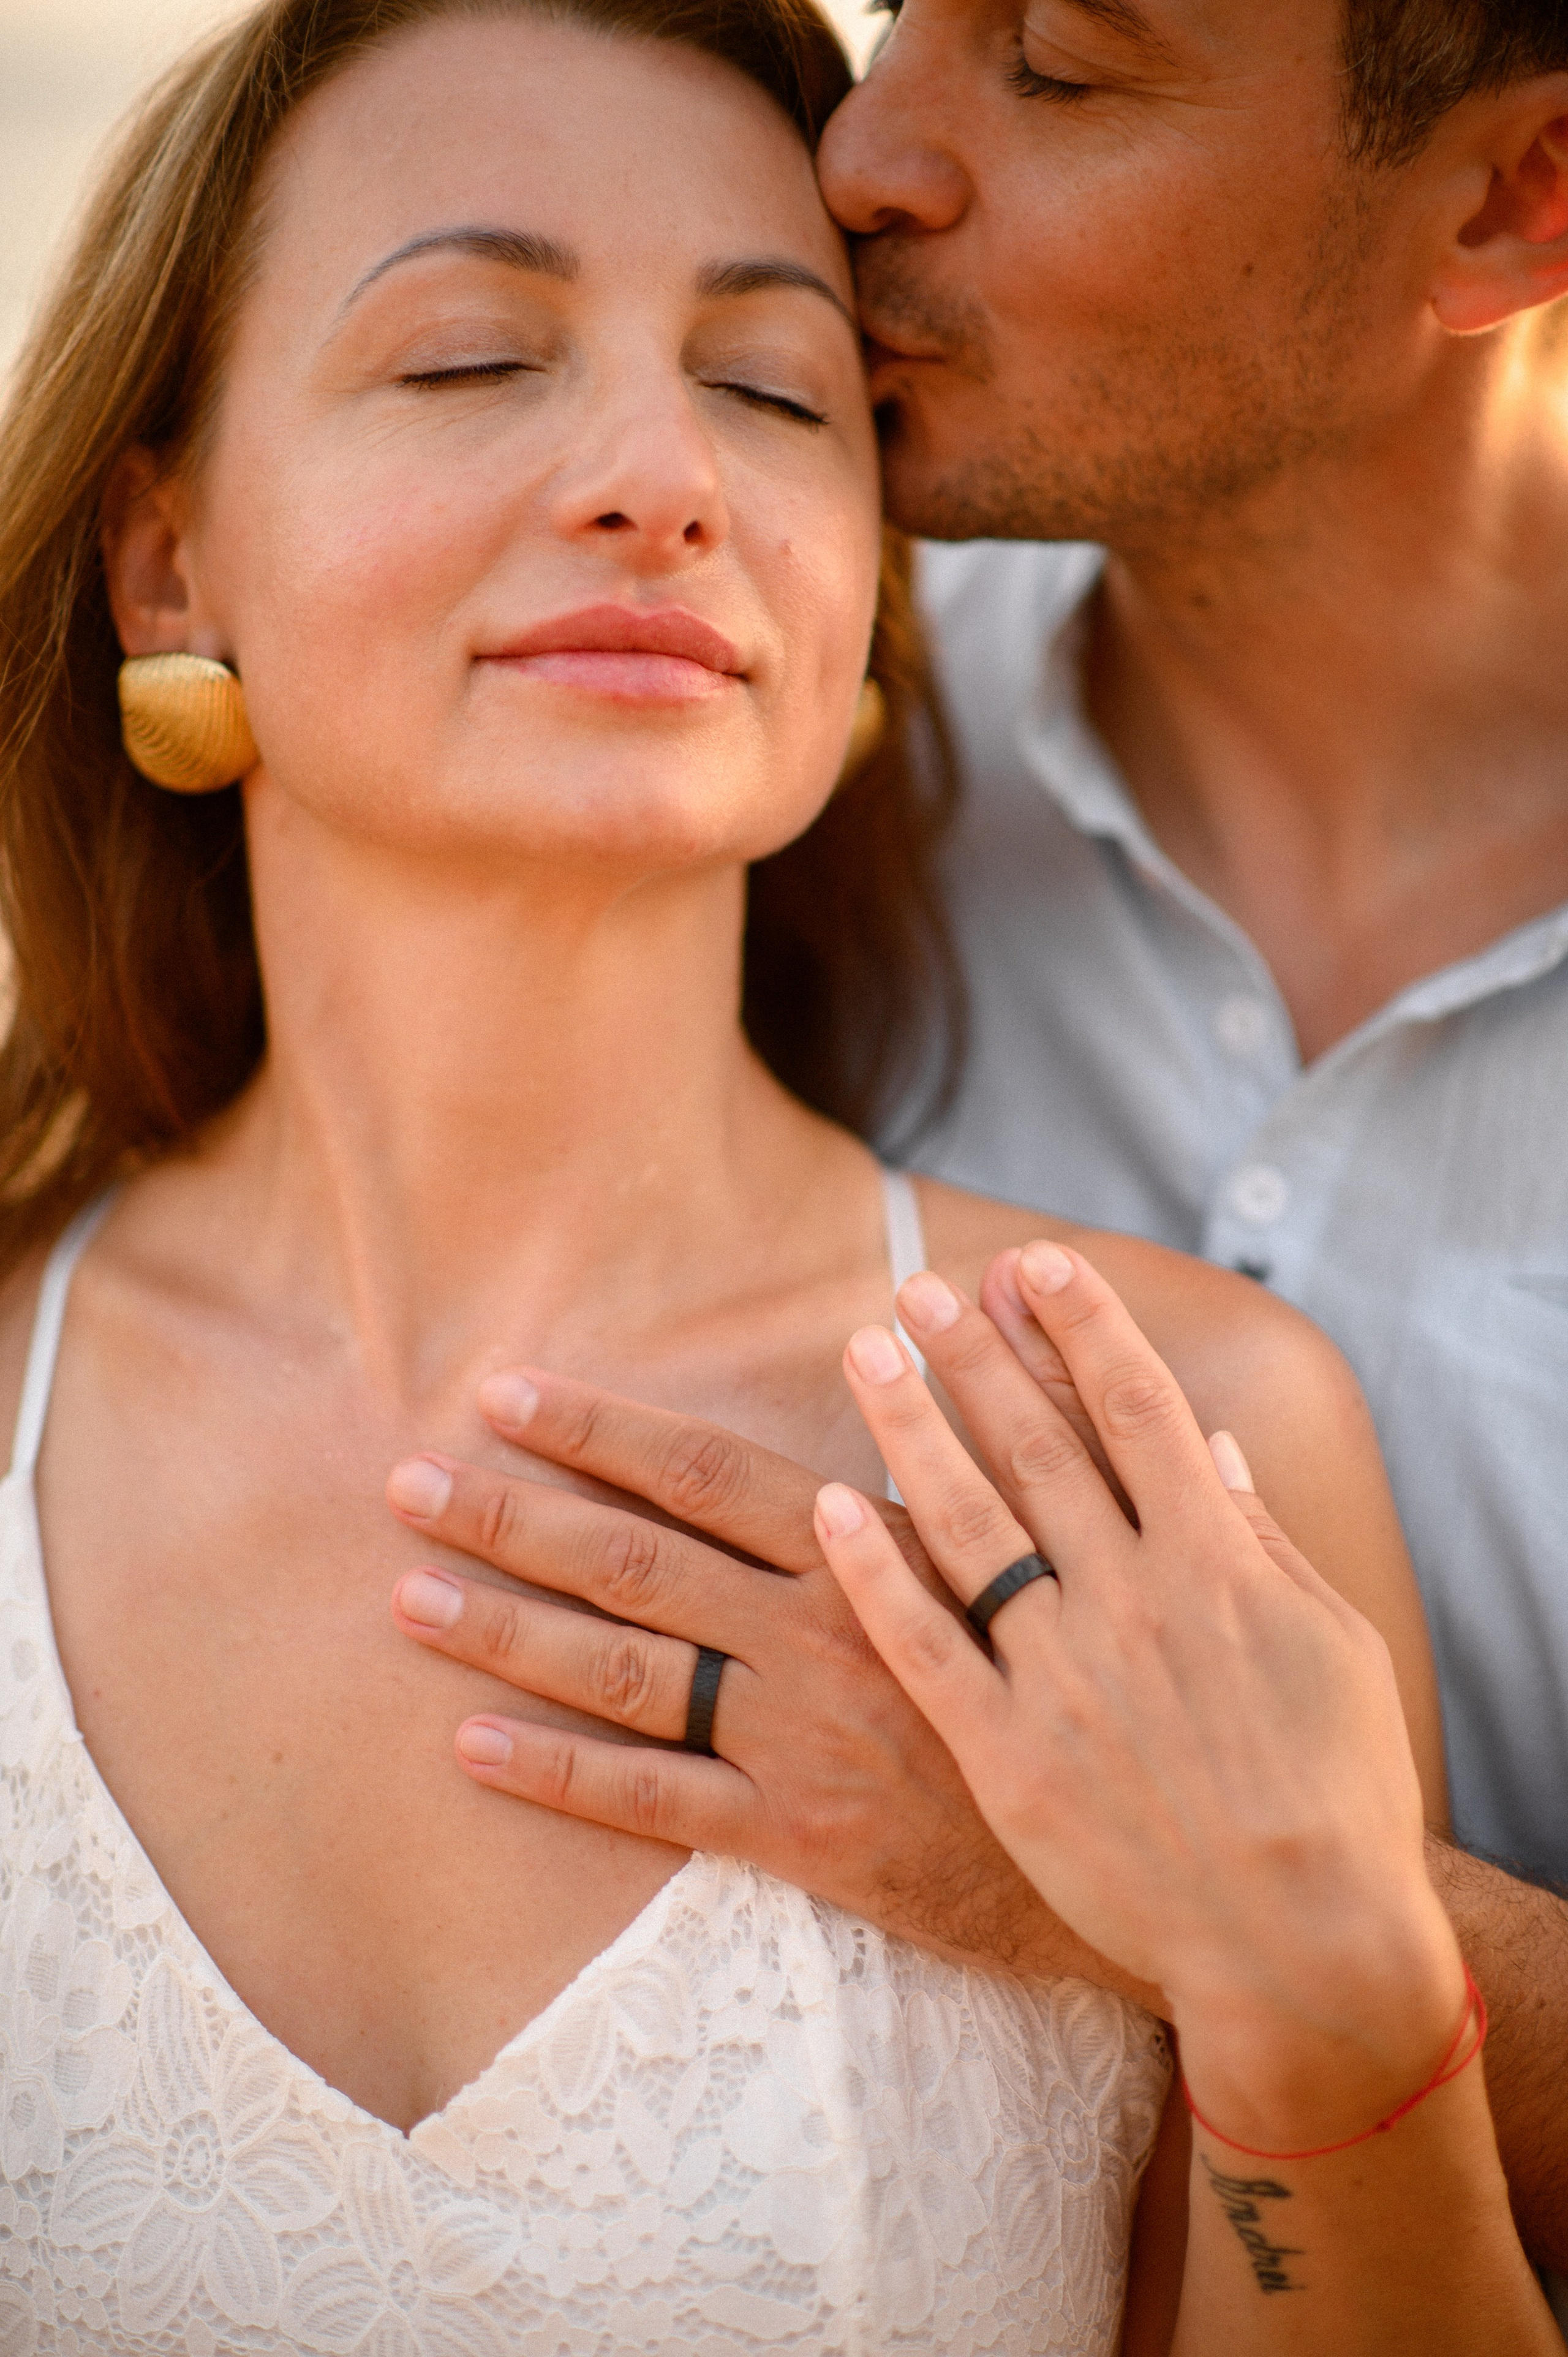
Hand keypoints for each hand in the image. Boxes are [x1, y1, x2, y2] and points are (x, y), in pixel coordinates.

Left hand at [386, 1374, 1152, 1997]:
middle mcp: (820, 1631)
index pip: (703, 1472)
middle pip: (635, 1561)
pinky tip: (470, 1743)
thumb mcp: (1058, 1526)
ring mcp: (801, 1738)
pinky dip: (557, 1773)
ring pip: (623, 1673)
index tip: (505, 1392)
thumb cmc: (1087, 1667)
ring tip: (405, 1593)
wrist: (1139, 1845)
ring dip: (506, 1629)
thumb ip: (1001, 1408)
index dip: (598, 1429)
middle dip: (513, 1515)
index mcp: (869, 1548)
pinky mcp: (799, 1840)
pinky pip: (655, 1803)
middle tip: (405, 1480)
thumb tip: (993, 1285)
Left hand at [815, 1241, 1466, 2149]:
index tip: (1042, 1262)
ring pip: (964, 1521)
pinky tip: (828, 1504)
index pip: (1137, 1408)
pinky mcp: (1005, 1758)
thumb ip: (1259, 1540)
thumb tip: (1212, 1447)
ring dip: (909, 1425)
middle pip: (1035, 1445)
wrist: (1298, 1943)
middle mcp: (1129, 1600)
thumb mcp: (1330, 1647)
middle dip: (977, 1354)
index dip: (1086, 1325)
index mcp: (1214, 1563)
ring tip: (863, 1348)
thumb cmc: (1333, 1795)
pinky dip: (873, 1572)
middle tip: (920, 1287)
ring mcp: (1059, 1676)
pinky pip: (922, 1646)